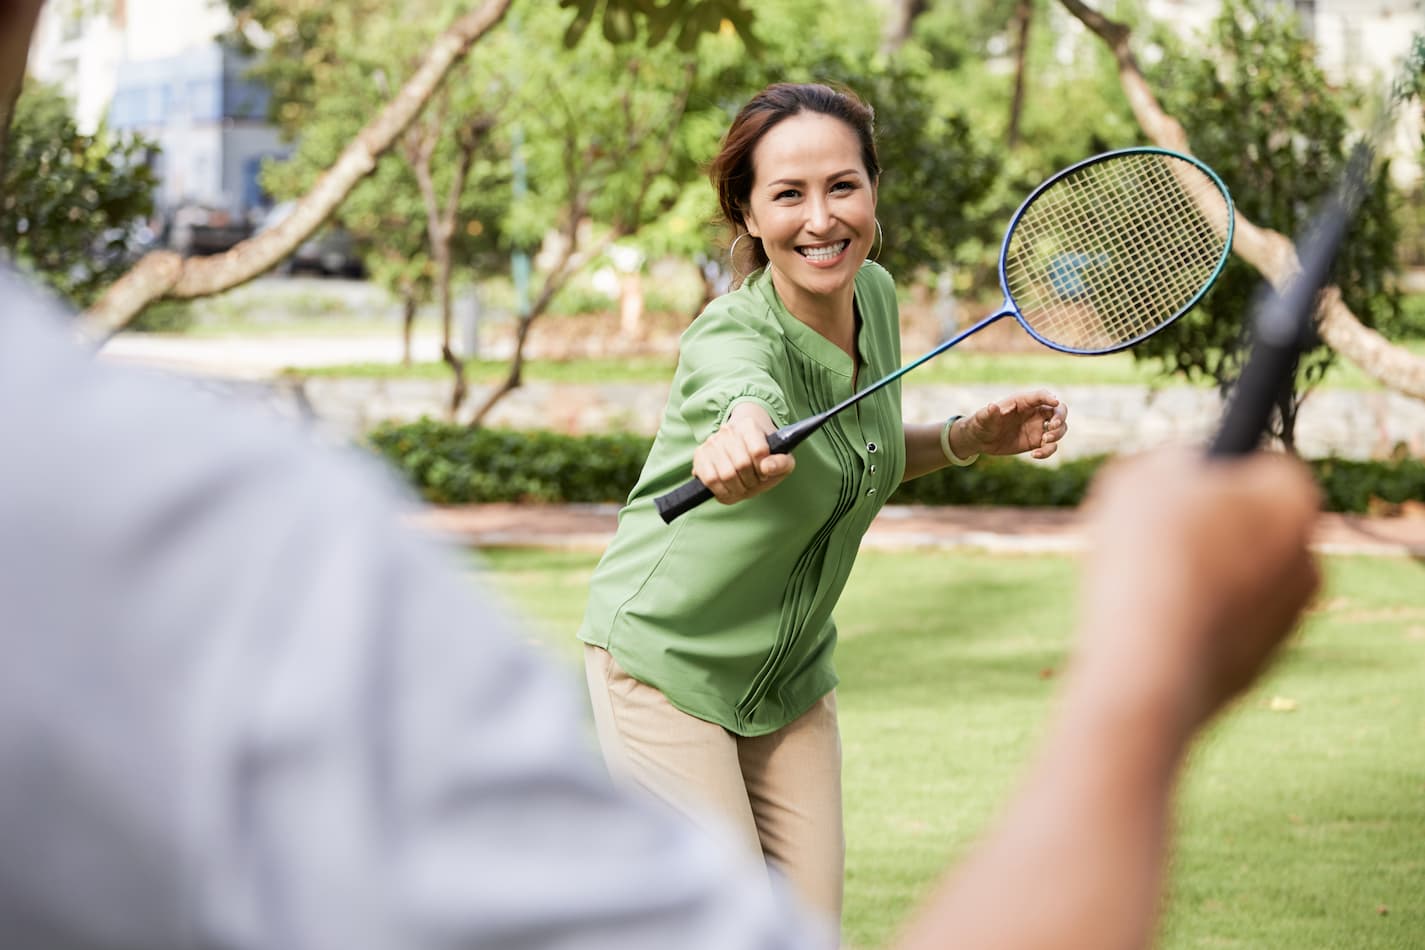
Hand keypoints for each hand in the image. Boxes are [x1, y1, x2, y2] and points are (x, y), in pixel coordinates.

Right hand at [691, 402, 795, 505]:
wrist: (743, 449)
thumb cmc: (764, 457)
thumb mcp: (782, 459)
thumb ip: (782, 463)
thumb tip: (766, 468)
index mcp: (750, 425)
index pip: (758, 451)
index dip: (763, 469)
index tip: (764, 472)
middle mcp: (728, 430)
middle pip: (741, 464)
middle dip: (750, 481)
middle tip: (752, 481)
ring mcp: (712, 442)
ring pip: (725, 474)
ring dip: (737, 488)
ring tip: (741, 485)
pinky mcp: (700, 455)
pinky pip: (710, 479)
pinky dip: (721, 490)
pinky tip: (728, 488)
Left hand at [952, 390, 1067, 460]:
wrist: (981, 440)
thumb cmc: (982, 423)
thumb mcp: (983, 418)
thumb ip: (989, 413)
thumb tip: (992, 406)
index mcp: (1023, 401)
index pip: (1041, 395)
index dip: (1049, 397)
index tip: (1054, 402)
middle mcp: (1034, 412)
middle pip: (1058, 410)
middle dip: (1060, 417)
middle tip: (1051, 427)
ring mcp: (1038, 427)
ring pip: (1060, 428)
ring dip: (1057, 434)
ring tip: (1044, 441)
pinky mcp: (1037, 442)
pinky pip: (1051, 446)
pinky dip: (1048, 451)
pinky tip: (1035, 455)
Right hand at [1075, 449, 1321, 731]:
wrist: (1150, 667)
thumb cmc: (1151, 559)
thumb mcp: (1142, 477)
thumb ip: (1171, 462)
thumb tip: (1181, 471)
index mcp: (1292, 500)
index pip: (1264, 468)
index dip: (1214, 476)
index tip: (1175, 490)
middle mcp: (1306, 558)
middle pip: (1253, 527)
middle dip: (1211, 529)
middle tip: (1155, 536)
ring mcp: (1287, 618)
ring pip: (1237, 580)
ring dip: (1200, 577)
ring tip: (1142, 586)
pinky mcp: (1259, 666)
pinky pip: (1221, 627)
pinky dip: (1193, 622)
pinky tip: (1151, 627)